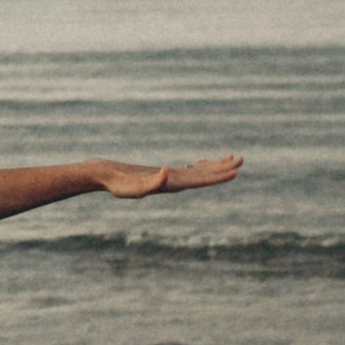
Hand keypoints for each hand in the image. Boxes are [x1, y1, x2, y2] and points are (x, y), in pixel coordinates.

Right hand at [92, 155, 244, 197]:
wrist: (102, 177)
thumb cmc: (115, 182)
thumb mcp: (132, 184)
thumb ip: (151, 182)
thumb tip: (167, 172)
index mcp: (170, 186)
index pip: (199, 181)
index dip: (218, 176)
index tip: (235, 171)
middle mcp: (173, 183)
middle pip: (204, 177)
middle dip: (223, 169)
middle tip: (242, 159)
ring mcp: (169, 179)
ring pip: (198, 172)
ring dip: (215, 166)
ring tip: (232, 158)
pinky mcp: (162, 173)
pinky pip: (188, 169)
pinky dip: (200, 165)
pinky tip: (205, 161)